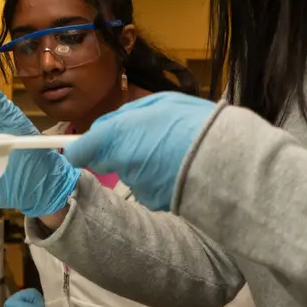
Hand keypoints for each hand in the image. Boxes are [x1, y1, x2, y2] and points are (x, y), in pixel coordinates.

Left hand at [65, 93, 216, 210]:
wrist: (226, 160)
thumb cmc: (194, 123)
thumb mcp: (161, 103)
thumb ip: (128, 115)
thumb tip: (107, 128)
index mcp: (117, 135)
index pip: (81, 151)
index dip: (80, 151)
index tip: (79, 151)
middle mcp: (121, 164)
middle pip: (108, 160)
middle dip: (119, 152)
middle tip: (147, 139)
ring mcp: (137, 186)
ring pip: (132, 173)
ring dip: (144, 165)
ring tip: (174, 152)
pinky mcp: (154, 203)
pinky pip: (150, 188)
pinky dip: (160, 180)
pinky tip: (181, 170)